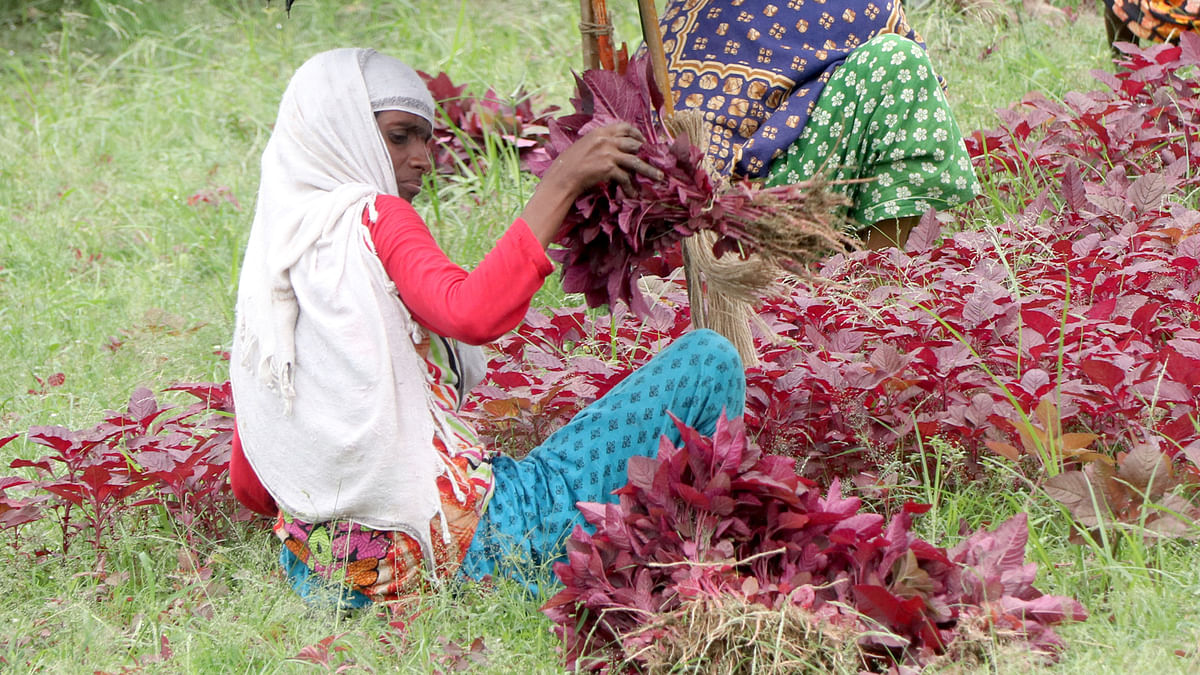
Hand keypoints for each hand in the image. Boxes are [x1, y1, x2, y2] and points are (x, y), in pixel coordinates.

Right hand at [520, 122, 663, 246]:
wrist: (562, 177)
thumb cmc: (569, 163)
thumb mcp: (585, 145)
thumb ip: (601, 143)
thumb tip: (617, 149)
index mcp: (600, 131)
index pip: (624, 127)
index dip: (637, 134)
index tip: (643, 141)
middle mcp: (606, 140)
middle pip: (634, 144)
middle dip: (646, 153)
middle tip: (655, 161)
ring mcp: (609, 153)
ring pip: (636, 161)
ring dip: (649, 171)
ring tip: (660, 178)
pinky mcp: (609, 168)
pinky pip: (625, 177)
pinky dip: (630, 187)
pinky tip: (632, 194)